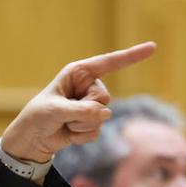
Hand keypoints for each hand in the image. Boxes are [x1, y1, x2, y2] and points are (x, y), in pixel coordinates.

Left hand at [1, 42, 156, 163]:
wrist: (32, 139)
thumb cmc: (38, 117)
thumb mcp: (54, 110)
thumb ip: (80, 110)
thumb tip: (103, 114)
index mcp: (79, 73)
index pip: (109, 62)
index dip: (131, 56)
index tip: (153, 47)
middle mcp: (88, 86)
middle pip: (104, 98)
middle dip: (84, 110)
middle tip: (64, 114)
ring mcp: (92, 105)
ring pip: (102, 116)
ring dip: (81, 125)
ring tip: (64, 123)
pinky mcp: (92, 122)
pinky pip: (97, 131)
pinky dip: (81, 136)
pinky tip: (68, 133)